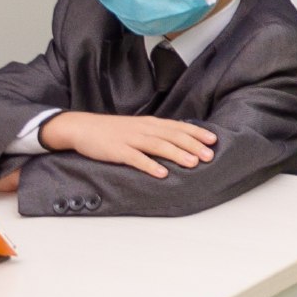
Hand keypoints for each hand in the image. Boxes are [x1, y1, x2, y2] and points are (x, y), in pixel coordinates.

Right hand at [40, 111, 217, 178]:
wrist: (83, 127)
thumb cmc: (114, 130)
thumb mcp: (139, 127)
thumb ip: (159, 132)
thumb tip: (182, 140)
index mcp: (150, 123)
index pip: (179, 127)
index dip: (197, 133)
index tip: (214, 140)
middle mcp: (144, 129)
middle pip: (172, 136)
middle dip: (193, 145)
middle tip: (209, 155)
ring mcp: (130, 139)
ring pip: (158, 146)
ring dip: (177, 154)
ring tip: (193, 163)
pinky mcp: (117, 150)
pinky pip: (135, 158)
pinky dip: (149, 165)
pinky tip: (161, 173)